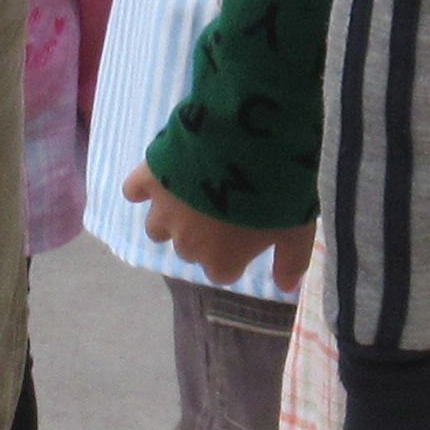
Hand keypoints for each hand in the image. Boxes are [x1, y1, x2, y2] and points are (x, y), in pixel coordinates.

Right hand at [124, 164, 310, 291]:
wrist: (249, 142)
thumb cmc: (278, 192)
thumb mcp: (297, 230)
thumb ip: (290, 262)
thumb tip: (286, 288)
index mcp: (221, 261)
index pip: (221, 272)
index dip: (233, 254)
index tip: (244, 235)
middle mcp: (186, 245)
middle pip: (189, 250)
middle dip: (202, 235)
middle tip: (222, 208)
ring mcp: (163, 213)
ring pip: (157, 228)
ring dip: (171, 217)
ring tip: (190, 195)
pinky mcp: (148, 180)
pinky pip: (133, 191)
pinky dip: (143, 188)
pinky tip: (159, 177)